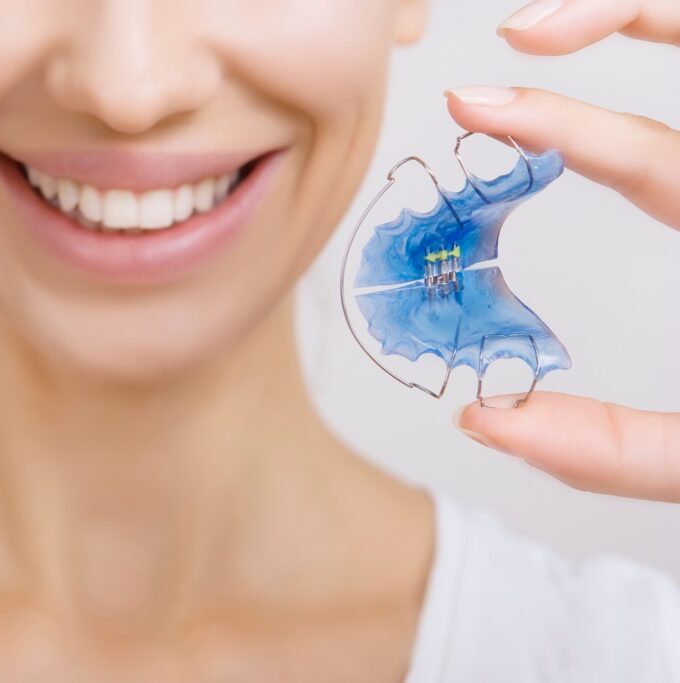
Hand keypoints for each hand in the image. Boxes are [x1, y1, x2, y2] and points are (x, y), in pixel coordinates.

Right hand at [443, 0, 679, 501]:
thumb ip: (615, 447)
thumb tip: (490, 420)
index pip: (651, 153)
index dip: (553, 120)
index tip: (475, 105)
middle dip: (609, 13)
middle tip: (521, 35)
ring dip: (637, 15)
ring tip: (548, 28)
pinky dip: (668, 42)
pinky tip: (624, 40)